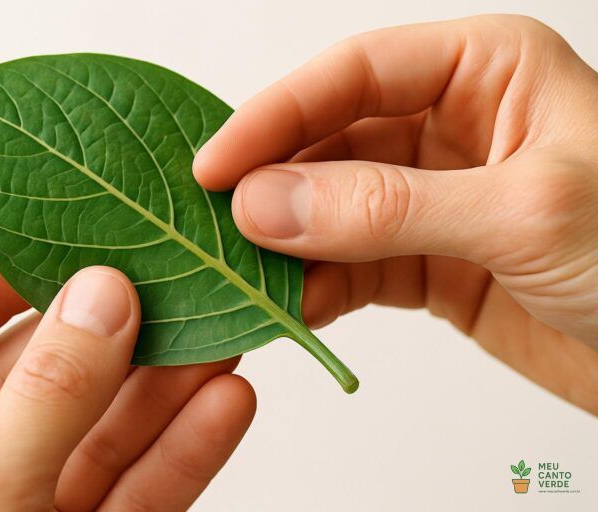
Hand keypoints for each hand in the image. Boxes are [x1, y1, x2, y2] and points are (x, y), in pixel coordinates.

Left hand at [0, 251, 255, 510]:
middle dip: (111, 328)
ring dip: (165, 384)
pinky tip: (226, 404)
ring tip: (223, 330)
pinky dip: (184, 454)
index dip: (0, 274)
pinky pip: (136, 495)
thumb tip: (100, 297)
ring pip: (102, 433)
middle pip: (39, 373)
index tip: (73, 234)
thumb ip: (38, 404)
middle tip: (173, 276)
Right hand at [193, 15, 597, 412]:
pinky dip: (316, 288)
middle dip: (274, 187)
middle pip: (332, 145)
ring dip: (287, 244)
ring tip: (244, 275)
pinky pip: (352, 267)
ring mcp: (435, 199)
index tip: (216, 165)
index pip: (354, 75)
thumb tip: (267, 204)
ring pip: (332, 211)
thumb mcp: (524, 212)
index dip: (277, 115)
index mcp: (485, 72)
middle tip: (217, 227)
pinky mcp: (428, 263)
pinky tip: (292, 306)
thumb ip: (388, 207)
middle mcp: (453, 126)